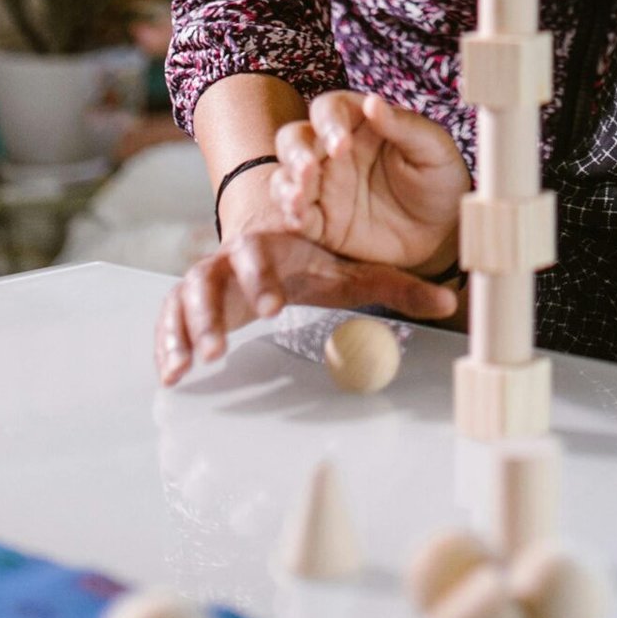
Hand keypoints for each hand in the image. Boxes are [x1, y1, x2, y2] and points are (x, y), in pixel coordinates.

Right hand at [155, 230, 458, 385]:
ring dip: (188, 330)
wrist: (271, 254)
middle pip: (212, 275)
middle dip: (216, 311)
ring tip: (196, 364)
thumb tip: (449, 301)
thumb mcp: (353, 275)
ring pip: (185, 298)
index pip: (260, 251)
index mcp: (271, 243)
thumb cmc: (313, 264)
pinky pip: (169, 320)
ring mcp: (206, 280)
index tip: (274, 307)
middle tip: (225, 348)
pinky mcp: (187, 305)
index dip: (263, 277)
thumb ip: (398, 287)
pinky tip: (172, 374)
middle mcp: (231, 258)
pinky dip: (167, 343)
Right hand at [269, 92, 469, 271]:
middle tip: (309, 168)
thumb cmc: (440, 180)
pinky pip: (294, 215)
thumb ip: (404, 126)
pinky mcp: (321, 222)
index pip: (329, 109)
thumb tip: (373, 101)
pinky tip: (299, 218)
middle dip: (295, 152)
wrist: (444, 232)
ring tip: (299, 196)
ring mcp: (324, 187)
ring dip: (285, 183)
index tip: (341, 144)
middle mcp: (333, 152)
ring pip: (285, 176)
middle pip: (294, 139)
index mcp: (359, 123)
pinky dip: (289, 215)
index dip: (328, 122)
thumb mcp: (434, 149)